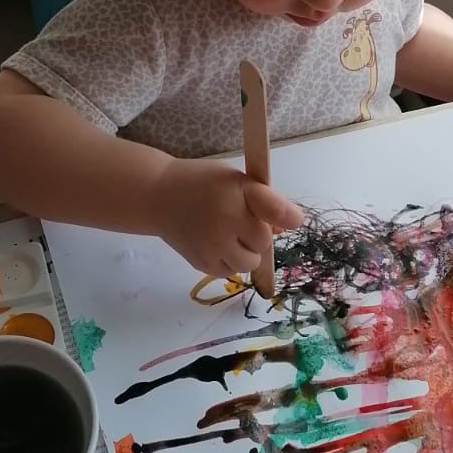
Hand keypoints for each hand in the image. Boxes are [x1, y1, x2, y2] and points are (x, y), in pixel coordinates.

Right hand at [149, 157, 303, 275]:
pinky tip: (217, 245)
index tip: (294, 220)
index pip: (274, 210)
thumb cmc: (202, 183)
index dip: (288, 216)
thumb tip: (283, 229)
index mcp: (236, 195)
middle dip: (257, 234)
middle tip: (241, 221)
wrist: (158, 196)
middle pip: (263, 242)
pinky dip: (229, 262)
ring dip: (246, 252)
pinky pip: (229, 272)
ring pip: (249, 263)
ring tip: (231, 236)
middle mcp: (225, 222)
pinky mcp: (201, 264)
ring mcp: (212, 247)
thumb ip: (261, 201)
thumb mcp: (234, 180)